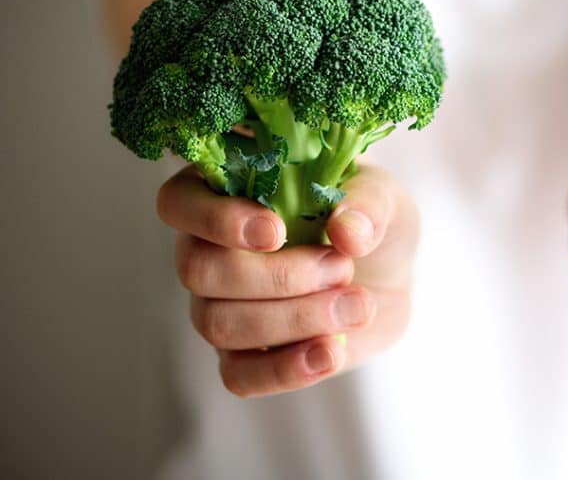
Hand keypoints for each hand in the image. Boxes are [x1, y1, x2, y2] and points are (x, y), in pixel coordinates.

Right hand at [156, 162, 417, 396]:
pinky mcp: (244, 356)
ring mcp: (218, 306)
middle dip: (278, 275)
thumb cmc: (369, 219)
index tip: (276, 232)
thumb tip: (345, 231)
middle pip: (198, 270)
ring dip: (296, 318)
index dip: (216, 219)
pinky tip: (332, 353)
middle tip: (342, 267)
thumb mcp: (383, 197)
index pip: (179, 202)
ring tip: (359, 305)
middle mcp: (207, 249)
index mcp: (224, 191)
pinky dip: (286, 369)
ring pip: (219, 324)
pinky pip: (238, 376)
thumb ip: (368, 204)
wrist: (389, 275)